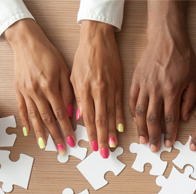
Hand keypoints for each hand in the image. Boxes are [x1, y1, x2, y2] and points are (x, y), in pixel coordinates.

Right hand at [5, 19, 74, 153]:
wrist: (25, 40)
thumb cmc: (48, 53)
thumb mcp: (64, 69)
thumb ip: (68, 92)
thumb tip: (71, 113)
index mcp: (50, 86)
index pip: (60, 113)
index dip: (66, 129)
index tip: (72, 141)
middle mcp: (36, 91)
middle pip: (48, 119)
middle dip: (56, 136)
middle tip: (61, 149)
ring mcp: (25, 92)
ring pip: (34, 117)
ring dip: (40, 134)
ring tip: (45, 146)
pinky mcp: (17, 90)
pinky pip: (21, 109)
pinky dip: (25, 122)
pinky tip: (29, 133)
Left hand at [71, 21, 123, 157]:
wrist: (98, 38)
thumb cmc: (83, 56)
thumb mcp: (73, 77)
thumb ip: (77, 98)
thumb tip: (79, 118)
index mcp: (85, 90)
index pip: (88, 118)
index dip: (91, 134)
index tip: (92, 147)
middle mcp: (98, 91)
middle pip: (100, 120)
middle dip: (101, 139)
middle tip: (102, 153)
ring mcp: (110, 89)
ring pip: (111, 115)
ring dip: (111, 132)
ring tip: (113, 145)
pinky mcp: (119, 85)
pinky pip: (120, 104)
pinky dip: (120, 117)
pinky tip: (121, 128)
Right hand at [129, 5, 195, 151]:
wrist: (166, 38)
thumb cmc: (183, 57)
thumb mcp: (194, 78)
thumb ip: (189, 100)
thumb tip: (183, 118)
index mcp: (172, 90)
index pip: (170, 118)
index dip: (169, 133)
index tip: (168, 144)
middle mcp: (156, 90)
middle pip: (153, 119)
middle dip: (153, 136)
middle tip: (154, 148)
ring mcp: (144, 85)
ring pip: (139, 113)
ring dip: (141, 129)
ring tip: (143, 141)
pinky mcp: (135, 81)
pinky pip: (131, 101)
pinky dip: (132, 114)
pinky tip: (134, 123)